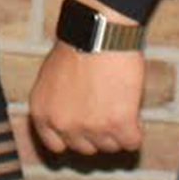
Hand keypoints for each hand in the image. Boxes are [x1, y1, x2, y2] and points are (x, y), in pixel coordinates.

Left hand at [28, 0, 146, 155]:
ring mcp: (90, 127)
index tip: (85, 130)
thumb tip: (71, 120)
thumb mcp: (50, 77)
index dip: (74, 137)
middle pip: (87, 148)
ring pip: (111, 146)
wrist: (100, 31)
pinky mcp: (118, 124)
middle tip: (106, 108)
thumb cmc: (78, 45)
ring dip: (118, 130)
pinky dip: (136, 131)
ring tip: (118, 101)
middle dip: (98, 133)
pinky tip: (133, 112)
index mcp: (42, 112)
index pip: (56, 145)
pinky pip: (132, 143)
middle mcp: (63, 124)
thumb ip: (57, 103)